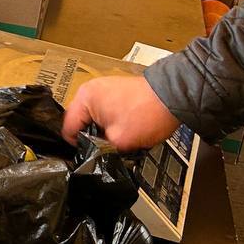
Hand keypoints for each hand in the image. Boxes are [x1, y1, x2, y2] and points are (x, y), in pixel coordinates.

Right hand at [61, 75, 180, 151]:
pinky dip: (111, 121)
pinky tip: (124, 128)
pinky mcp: (115, 91)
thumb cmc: (148, 114)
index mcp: (84, 98)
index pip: (68, 128)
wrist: (175, 97)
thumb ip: (100, 149)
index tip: (90, 155)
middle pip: (79, 122)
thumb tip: (94, 154)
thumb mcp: (119, 141)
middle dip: (91, 136)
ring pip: (93, 117)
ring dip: (102, 129)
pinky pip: (104, 110)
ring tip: (117, 138)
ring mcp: (102, 88)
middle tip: (105, 148)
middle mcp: (89, 90)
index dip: (77, 146)